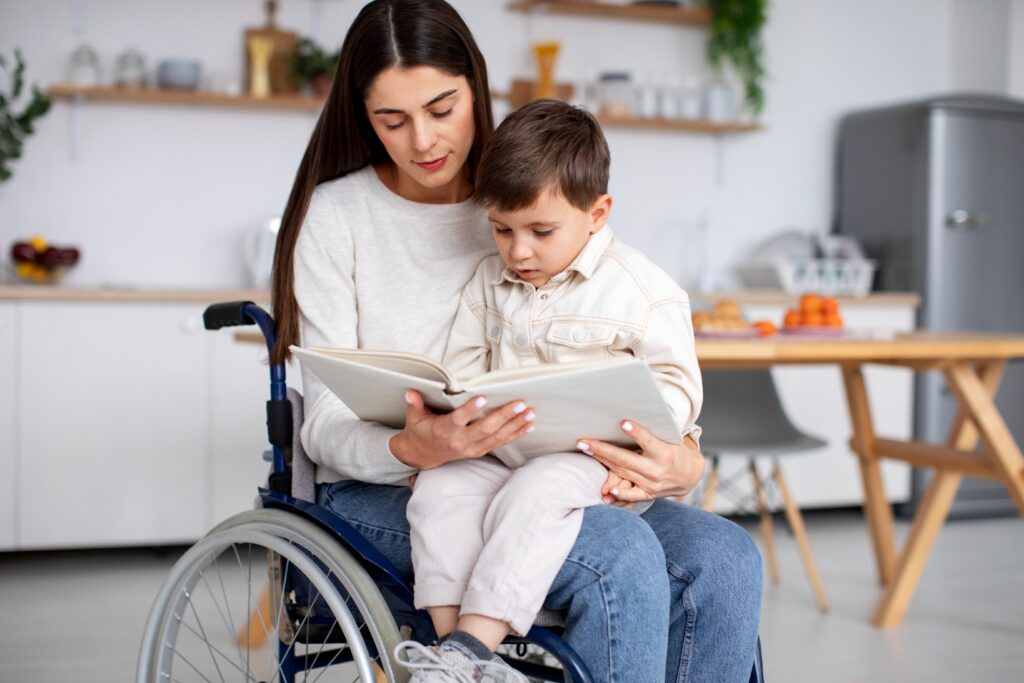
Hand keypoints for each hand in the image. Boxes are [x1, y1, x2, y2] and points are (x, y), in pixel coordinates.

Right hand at [389, 390, 534, 469]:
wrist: (421, 456)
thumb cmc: (420, 431)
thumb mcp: (413, 417)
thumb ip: (415, 404)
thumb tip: (412, 392)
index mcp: (444, 430)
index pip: (458, 420)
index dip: (470, 410)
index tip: (482, 398)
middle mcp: (460, 442)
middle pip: (485, 429)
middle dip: (504, 416)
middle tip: (520, 403)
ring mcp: (471, 448)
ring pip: (497, 437)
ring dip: (515, 424)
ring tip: (530, 413)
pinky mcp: (479, 451)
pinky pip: (500, 443)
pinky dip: (515, 434)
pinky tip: (528, 425)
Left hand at [579, 422, 703, 502]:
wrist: (689, 475)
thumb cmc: (675, 451)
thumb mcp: (669, 439)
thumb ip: (652, 433)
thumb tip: (628, 419)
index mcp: (664, 453)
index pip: (648, 441)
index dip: (636, 432)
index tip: (623, 422)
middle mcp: (657, 469)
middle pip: (625, 459)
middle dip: (602, 450)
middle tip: (583, 442)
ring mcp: (651, 484)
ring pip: (622, 472)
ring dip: (602, 463)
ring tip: (586, 452)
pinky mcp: (648, 494)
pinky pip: (632, 495)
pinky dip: (620, 494)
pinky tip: (607, 490)